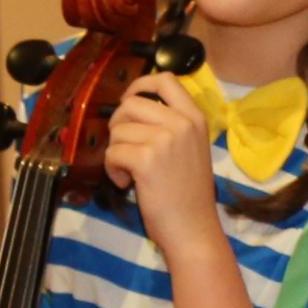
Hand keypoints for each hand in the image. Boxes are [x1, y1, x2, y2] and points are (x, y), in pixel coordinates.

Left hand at [105, 75, 225, 247]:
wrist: (193, 228)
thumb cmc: (189, 193)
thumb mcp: (191, 149)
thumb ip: (171, 124)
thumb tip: (132, 108)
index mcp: (195, 118)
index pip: (165, 79)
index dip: (140, 85)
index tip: (130, 102)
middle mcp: (182, 123)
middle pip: (131, 103)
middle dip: (119, 125)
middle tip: (125, 148)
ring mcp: (165, 140)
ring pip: (118, 130)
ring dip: (116, 151)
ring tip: (130, 171)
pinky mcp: (146, 159)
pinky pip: (112, 152)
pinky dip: (113, 168)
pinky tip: (127, 183)